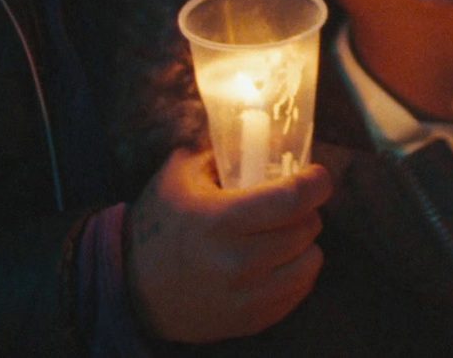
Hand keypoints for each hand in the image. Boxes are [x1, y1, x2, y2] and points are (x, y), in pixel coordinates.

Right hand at [125, 148, 331, 342]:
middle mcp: (237, 261)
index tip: (316, 176)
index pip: (291, 199)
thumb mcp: (179, 177)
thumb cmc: (161, 226)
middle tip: (290, 205)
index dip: (316, 183)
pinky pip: (300, 290)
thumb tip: (261, 133)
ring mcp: (247, 295)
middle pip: (306, 228)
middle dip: (306, 210)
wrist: (136, 290)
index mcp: (220, 220)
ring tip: (285, 233)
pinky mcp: (252, 319)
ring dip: (305, 243)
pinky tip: (279, 261)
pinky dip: (297, 271)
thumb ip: (219, 152)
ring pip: (310, 261)